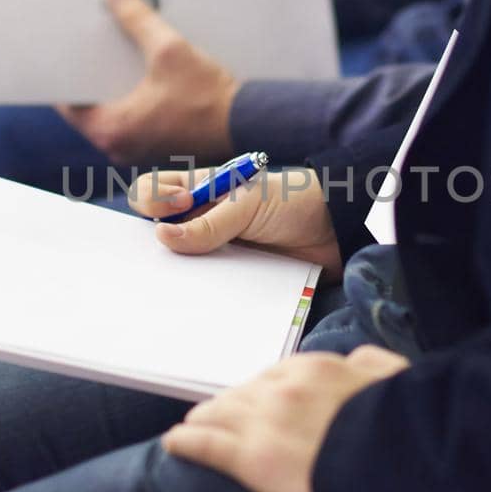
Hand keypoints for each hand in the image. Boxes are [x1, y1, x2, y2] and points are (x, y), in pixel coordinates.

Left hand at [57, 0, 239, 164]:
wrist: (248, 125)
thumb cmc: (208, 99)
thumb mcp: (169, 50)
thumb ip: (137, 20)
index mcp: (112, 130)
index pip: (68, 104)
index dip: (65, 74)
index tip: (64, 52)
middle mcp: (119, 147)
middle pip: (90, 107)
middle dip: (92, 75)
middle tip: (89, 45)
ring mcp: (138, 150)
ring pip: (112, 113)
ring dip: (113, 87)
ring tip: (116, 53)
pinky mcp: (156, 146)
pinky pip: (133, 119)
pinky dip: (132, 98)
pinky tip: (142, 72)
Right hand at [129, 165, 342, 277]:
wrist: (338, 230)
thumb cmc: (292, 201)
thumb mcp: (248, 203)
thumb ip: (208, 223)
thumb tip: (162, 237)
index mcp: (198, 190)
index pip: (153, 192)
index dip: (153, 199)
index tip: (179, 206)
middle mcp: (200, 220)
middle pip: (157, 234)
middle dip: (153, 245)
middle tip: (169, 252)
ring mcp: (214, 250)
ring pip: (179, 266)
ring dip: (179, 275)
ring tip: (186, 281)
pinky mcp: (231, 277)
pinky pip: (207, 289)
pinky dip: (202, 295)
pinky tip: (202, 301)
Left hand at [163, 346, 410, 491]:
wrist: (397, 465)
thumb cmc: (404, 428)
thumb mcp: (397, 380)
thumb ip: (373, 365)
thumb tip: (360, 362)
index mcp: (318, 368)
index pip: (276, 376)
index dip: (263, 391)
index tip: (258, 401)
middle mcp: (285, 388)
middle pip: (243, 393)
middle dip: (229, 405)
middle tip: (217, 416)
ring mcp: (264, 422)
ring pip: (220, 414)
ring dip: (205, 419)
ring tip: (194, 427)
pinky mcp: (251, 459)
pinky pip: (206, 444)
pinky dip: (186, 443)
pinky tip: (173, 445)